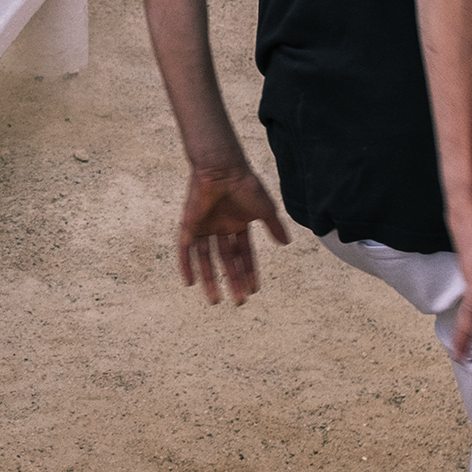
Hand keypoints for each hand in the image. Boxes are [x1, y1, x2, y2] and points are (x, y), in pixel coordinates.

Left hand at [177, 165, 289, 304]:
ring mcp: (204, 226)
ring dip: (211, 279)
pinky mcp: (189, 225)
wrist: (223, 170)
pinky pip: (185, 249)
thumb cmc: (245, 185)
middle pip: (226, 260)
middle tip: (240, 301)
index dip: (249, 271)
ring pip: (206, 259)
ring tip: (216, 300)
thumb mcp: (265, 210)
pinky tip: (190, 283)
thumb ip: (274, 227)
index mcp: (237, 223)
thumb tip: (286, 244)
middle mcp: (220, 227)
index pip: (244, 253)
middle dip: (233, 280)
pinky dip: (186, 266)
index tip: (254, 289)